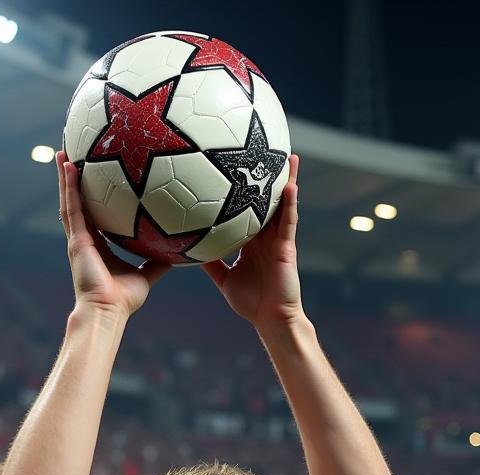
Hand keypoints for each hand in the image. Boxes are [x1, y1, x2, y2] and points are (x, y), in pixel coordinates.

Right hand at [57, 153, 168, 318]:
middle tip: (74, 157)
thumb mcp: (147, 274)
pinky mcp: (75, 239)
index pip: (94, 215)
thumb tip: (177, 250)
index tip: (94, 180)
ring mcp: (77, 239)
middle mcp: (85, 240)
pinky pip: (71, 207)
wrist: (108, 311)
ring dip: (65, 177)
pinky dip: (68, 186)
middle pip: (78, 203)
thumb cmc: (124, 300)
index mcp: (98, 246)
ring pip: (69, 201)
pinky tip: (67, 166)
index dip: (91, 198)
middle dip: (74, 182)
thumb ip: (157, 261)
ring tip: (63, 152)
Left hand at [203, 154, 303, 334]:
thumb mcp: (223, 278)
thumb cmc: (250, 302)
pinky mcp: (287, 247)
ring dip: (288, 181)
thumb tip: (188, 248)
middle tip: (266, 149)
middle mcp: (266, 236)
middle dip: (269, 177)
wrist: (270, 320)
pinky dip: (290, 203)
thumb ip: (210, 262)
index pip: (249, 210)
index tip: (238, 168)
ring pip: (283, 205)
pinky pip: (289, 221)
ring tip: (289, 155)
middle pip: (268, 201)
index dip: (246, 190)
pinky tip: (291, 185)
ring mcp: (279, 240)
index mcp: (253, 241)